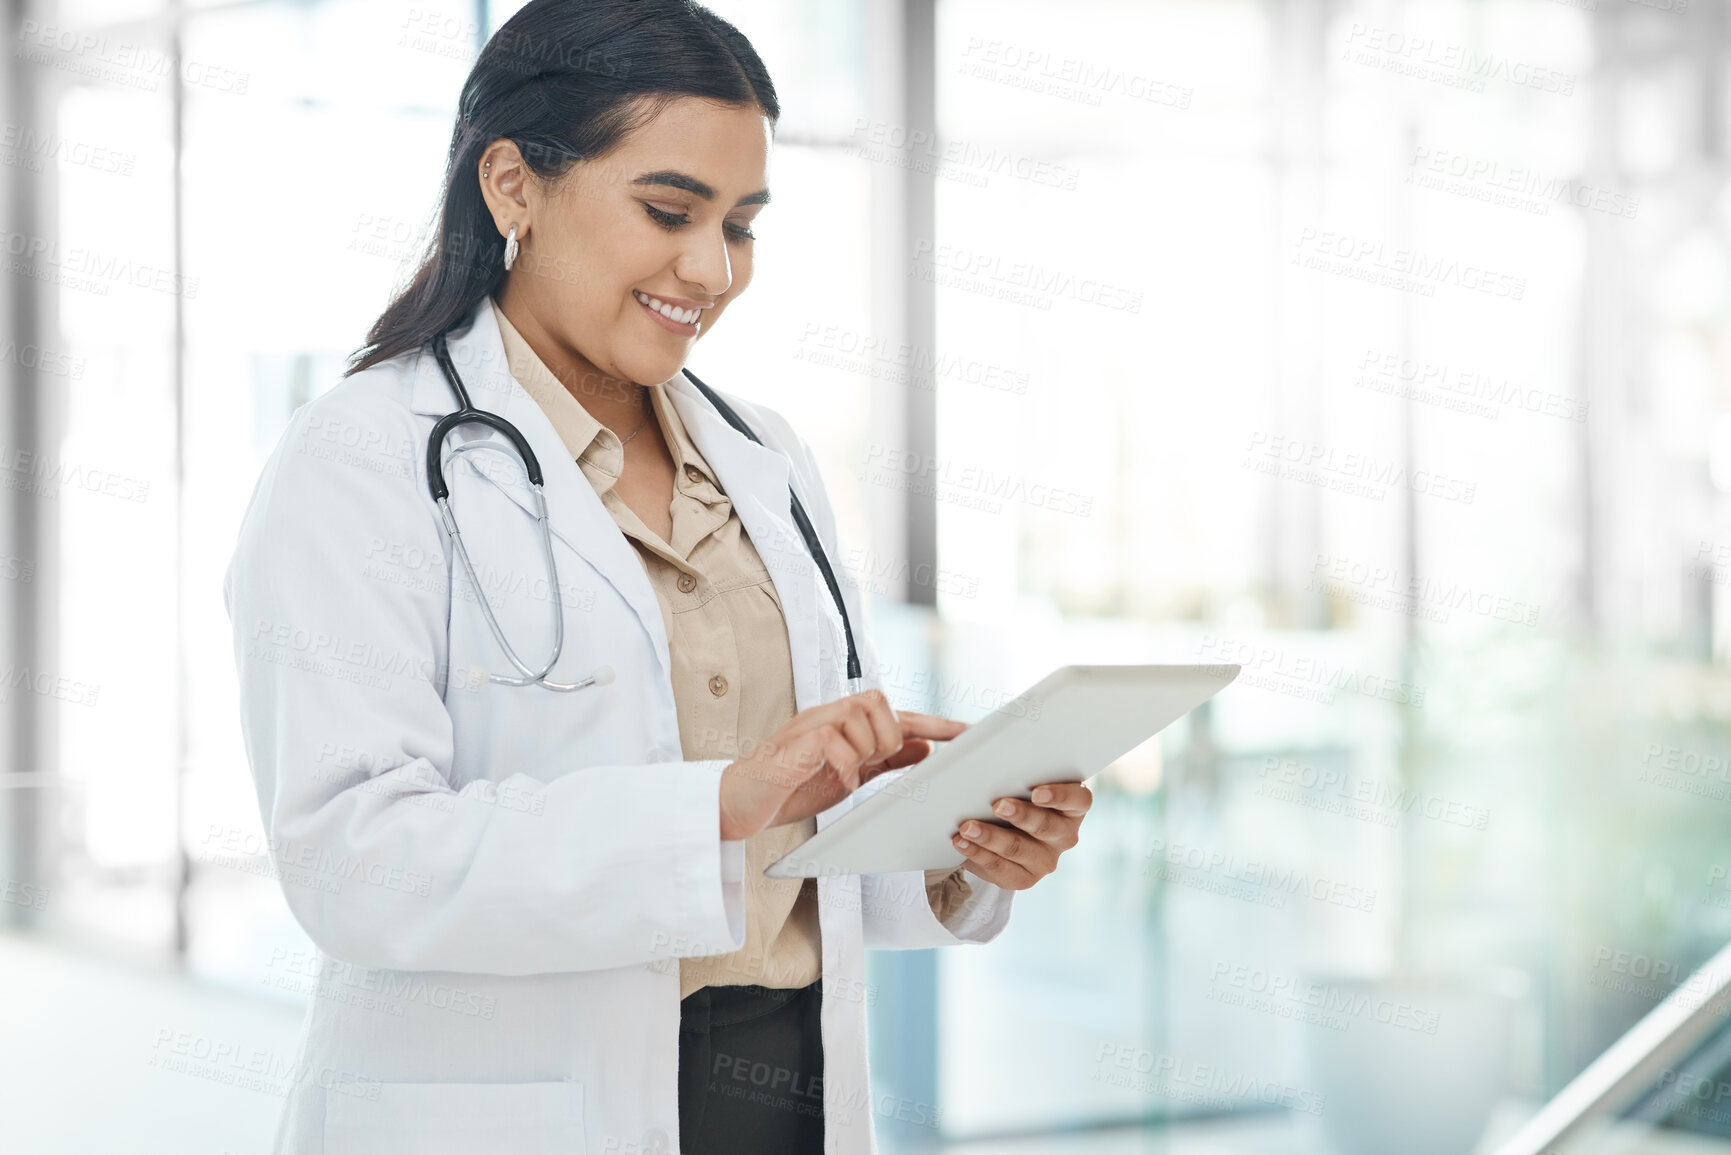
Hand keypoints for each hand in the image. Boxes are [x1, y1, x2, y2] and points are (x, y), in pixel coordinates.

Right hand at [718, 690, 966, 840]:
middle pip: (880, 702)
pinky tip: (833, 779)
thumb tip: (925, 748)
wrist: (738, 803)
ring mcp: (810, 725)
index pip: (899, 716)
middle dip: (887, 735)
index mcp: (846, 724)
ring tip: (842, 772)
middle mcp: (829, 715)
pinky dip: (842, 764)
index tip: (971, 734)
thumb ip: (884, 760)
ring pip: (860, 718)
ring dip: (862, 750)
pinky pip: (834, 741)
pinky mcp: (795, 743)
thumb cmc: (790, 787)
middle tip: (870, 763)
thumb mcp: (849, 775)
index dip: (936, 724)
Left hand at [951, 781, 1091, 889]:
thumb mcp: (1020, 779)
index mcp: (1073, 806)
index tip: (1037, 792)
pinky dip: (978, 854)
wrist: (1002, 827)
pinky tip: (961, 842)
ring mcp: (1046, 859)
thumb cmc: (1015, 791)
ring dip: (991, 837)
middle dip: (1020, 815)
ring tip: (967, 826)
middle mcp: (1065, 835)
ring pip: (1018, 849)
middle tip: (997, 805)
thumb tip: (988, 750)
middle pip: (1046, 826)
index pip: (1078, 800)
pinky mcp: (1025, 878)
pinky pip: (1001, 868)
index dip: (1060, 796)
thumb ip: (1015, 767)